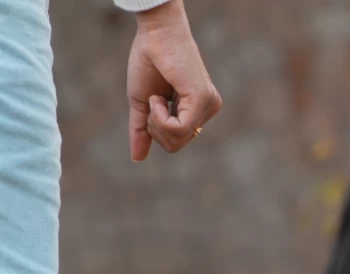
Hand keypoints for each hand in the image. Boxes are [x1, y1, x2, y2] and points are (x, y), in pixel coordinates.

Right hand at [127, 0, 221, 160]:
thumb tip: (136, 158)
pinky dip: (161, 117)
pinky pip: (179, 129)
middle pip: (176, 144)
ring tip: (157, 98)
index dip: (156, 131)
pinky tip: (160, 98)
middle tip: (154, 103)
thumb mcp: (143, 104)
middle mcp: (207, 110)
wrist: (155, 35)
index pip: (176, 141)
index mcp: (195, 110)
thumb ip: (142, 130)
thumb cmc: (149, 62)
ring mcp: (208, 106)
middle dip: (155, 129)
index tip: (152, 105)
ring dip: (157, 122)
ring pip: (178, 139)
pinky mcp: (204, 100)